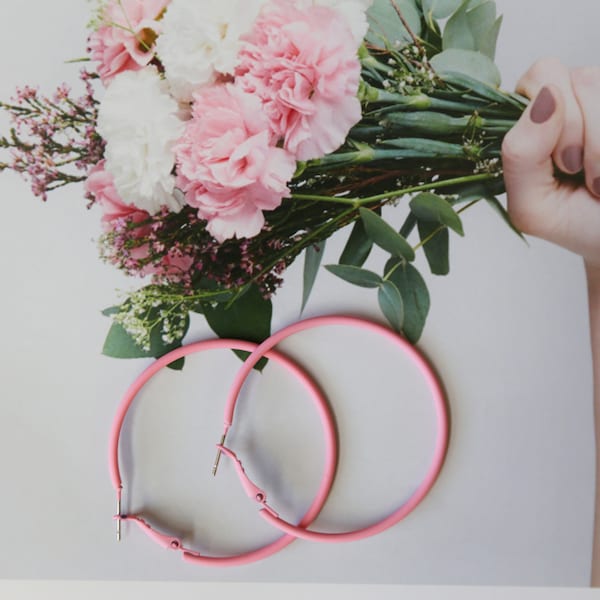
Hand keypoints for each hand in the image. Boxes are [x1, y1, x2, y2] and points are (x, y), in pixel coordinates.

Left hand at [502, 59, 599, 268]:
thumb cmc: (577, 224)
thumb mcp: (533, 206)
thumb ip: (520, 155)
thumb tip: (546, 95)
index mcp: (531, 117)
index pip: (538, 79)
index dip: (548, 123)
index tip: (558, 165)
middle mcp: (571, 96)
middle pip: (573, 79)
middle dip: (577, 135)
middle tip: (578, 172)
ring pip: (597, 86)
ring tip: (598, 179)